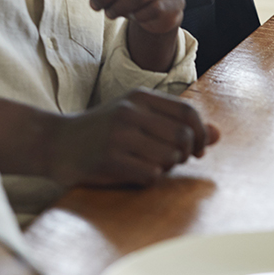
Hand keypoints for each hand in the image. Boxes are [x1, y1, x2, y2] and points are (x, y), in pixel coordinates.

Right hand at [47, 89, 221, 186]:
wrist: (56, 142)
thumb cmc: (101, 130)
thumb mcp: (137, 116)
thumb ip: (176, 123)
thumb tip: (218, 134)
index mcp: (139, 96)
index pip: (188, 113)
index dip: (200, 135)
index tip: (196, 150)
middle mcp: (131, 111)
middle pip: (182, 137)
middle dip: (184, 154)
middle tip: (172, 160)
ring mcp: (120, 134)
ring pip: (169, 157)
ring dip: (166, 167)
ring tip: (149, 164)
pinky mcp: (111, 158)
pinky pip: (151, 174)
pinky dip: (149, 178)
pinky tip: (134, 172)